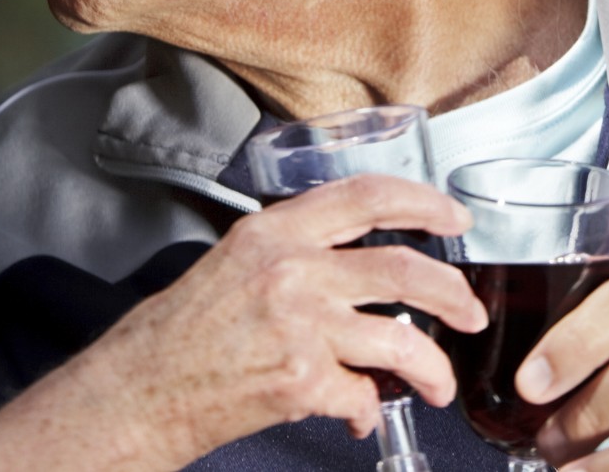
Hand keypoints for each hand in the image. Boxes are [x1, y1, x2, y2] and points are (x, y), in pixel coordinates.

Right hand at [62, 174, 487, 468]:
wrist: (138, 391)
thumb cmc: (178, 334)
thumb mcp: (233, 261)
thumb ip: (293, 251)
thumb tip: (354, 263)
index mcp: (274, 231)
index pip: (366, 195)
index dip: (422, 202)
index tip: (454, 217)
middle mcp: (291, 269)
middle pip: (402, 268)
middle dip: (453, 293)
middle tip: (470, 309)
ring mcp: (299, 325)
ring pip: (400, 339)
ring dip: (433, 367)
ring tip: (439, 383)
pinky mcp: (300, 380)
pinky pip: (363, 394)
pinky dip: (367, 409)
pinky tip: (359, 414)